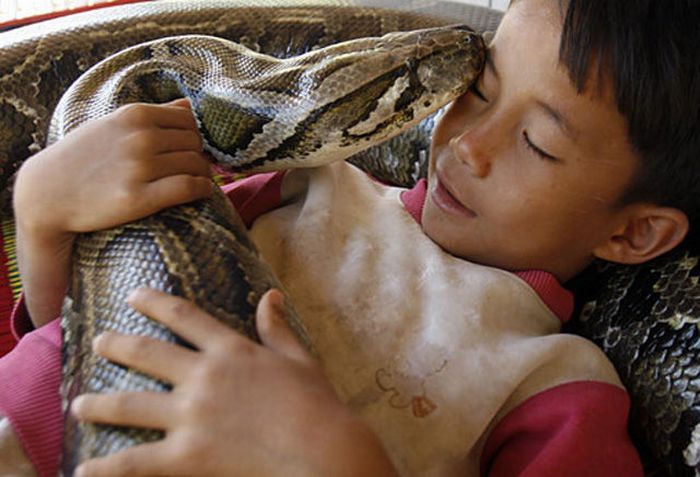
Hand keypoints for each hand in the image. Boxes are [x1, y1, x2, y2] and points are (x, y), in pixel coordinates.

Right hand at [14, 98, 212, 238]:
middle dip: (197, 156)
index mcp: (134, 115)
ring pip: (196, 165)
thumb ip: (151, 114)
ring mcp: (139, 167)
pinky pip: (189, 188)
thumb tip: (188, 105)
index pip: (188, 120)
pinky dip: (203, 190)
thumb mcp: (112, 125)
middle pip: (195, 143)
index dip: (192, 136)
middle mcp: (139, 138)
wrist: (46, 193)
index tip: (186, 150)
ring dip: (202, 175)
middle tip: (191, 170)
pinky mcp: (138, 197)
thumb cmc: (82, 158)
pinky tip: (200, 193)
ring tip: (195, 183)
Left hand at [71, 288, 396, 476]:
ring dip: (99, 404)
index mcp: (230, 350)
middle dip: (117, 345)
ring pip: (129, 405)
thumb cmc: (316, 405)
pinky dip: (105, 469)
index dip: (154, 302)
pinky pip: (134, 463)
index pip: (183, 317)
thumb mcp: (298, 359)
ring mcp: (191, 416)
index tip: (133, 296)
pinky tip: (83, 470)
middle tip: (98, 342)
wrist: (322, 450)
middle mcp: (203, 377)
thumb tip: (271, 296)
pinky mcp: (186, 457)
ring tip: (78, 405)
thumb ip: (276, 328)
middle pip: (146, 353)